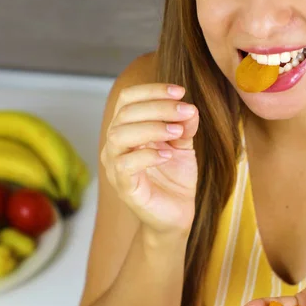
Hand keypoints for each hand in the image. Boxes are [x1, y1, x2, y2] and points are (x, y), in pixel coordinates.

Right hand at [101, 83, 198, 232]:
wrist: (176, 215)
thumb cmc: (175, 179)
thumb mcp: (183, 146)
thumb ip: (184, 126)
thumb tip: (189, 108)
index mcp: (127, 130)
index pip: (128, 99)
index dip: (152, 90)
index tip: (180, 92)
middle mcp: (115, 145)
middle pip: (125, 113)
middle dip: (158, 107)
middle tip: (185, 110)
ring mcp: (115, 166)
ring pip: (119, 136)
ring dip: (151, 128)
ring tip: (177, 132)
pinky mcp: (124, 187)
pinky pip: (125, 165)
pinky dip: (148, 155)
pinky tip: (168, 155)